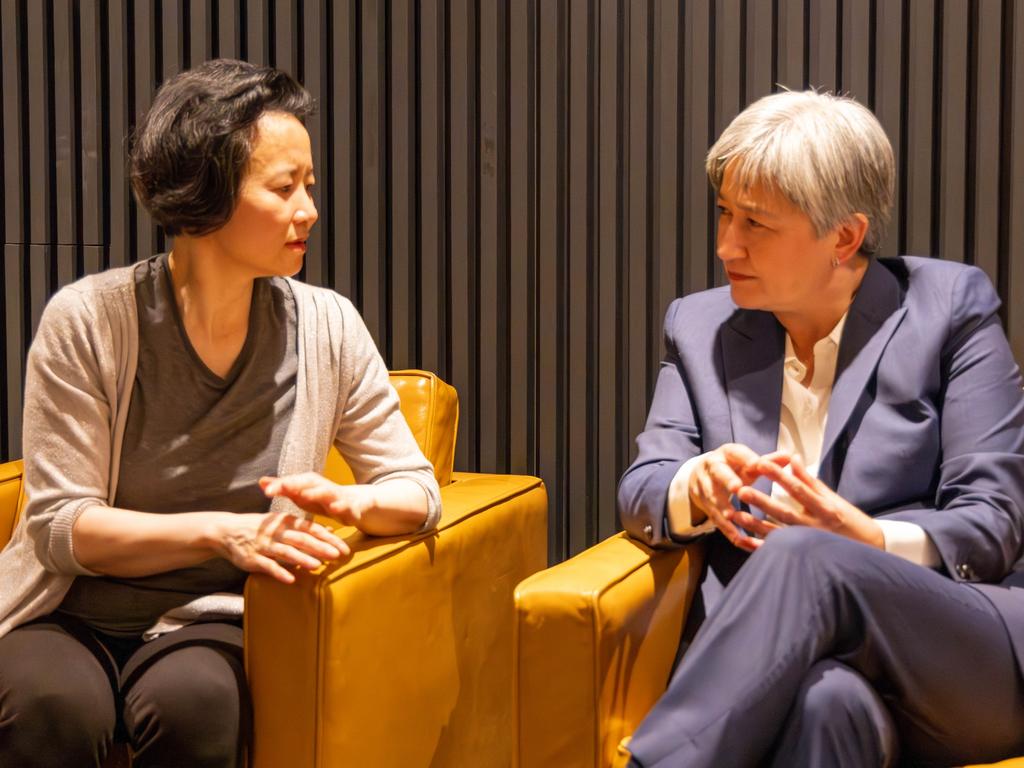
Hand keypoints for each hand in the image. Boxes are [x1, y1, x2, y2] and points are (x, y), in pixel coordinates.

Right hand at [214, 509, 349, 583]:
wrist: (227, 531)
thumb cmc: (261, 528)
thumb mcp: (282, 523)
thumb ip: (304, 528)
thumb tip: (329, 532)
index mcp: (286, 522)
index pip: (311, 529)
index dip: (328, 538)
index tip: (343, 546)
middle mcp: (277, 532)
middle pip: (302, 540)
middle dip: (320, 548)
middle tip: (337, 555)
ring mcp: (264, 545)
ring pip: (286, 552)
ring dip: (302, 559)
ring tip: (317, 565)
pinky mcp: (253, 558)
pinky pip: (268, 566)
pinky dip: (279, 572)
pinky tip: (291, 579)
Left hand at [260, 472, 377, 527]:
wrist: (354, 503)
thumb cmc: (321, 499)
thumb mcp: (300, 494)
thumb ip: (282, 488)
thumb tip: (261, 481)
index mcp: (309, 483)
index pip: (292, 482)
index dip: (280, 486)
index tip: (266, 492)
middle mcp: (321, 486)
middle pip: (307, 483)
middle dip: (295, 484)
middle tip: (283, 486)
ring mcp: (336, 496)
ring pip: (326, 492)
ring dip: (316, 493)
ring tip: (305, 495)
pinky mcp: (349, 506)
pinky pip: (345, 506)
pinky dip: (340, 506)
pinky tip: (334, 509)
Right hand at [688, 444, 784, 551]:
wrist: (702, 474)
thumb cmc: (733, 468)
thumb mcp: (748, 462)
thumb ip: (768, 462)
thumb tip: (790, 456)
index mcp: (726, 454)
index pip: (736, 453)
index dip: (747, 459)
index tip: (758, 464)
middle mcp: (712, 468)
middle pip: (718, 473)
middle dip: (727, 480)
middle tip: (737, 488)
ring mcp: (704, 486)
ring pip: (712, 497)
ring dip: (722, 507)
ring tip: (732, 516)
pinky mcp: (703, 504)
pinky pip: (714, 518)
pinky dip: (727, 529)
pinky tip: (739, 540)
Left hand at [737, 453, 884, 547]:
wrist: (870, 552)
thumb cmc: (851, 521)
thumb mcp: (833, 498)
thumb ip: (809, 480)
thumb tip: (792, 458)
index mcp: (825, 508)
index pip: (798, 489)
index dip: (779, 476)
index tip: (760, 464)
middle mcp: (816, 527)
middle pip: (784, 513)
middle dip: (761, 502)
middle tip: (740, 490)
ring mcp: (809, 544)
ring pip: (778, 534)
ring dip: (755, 526)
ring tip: (735, 516)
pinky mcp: (804, 557)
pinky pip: (779, 552)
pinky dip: (762, 548)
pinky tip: (745, 542)